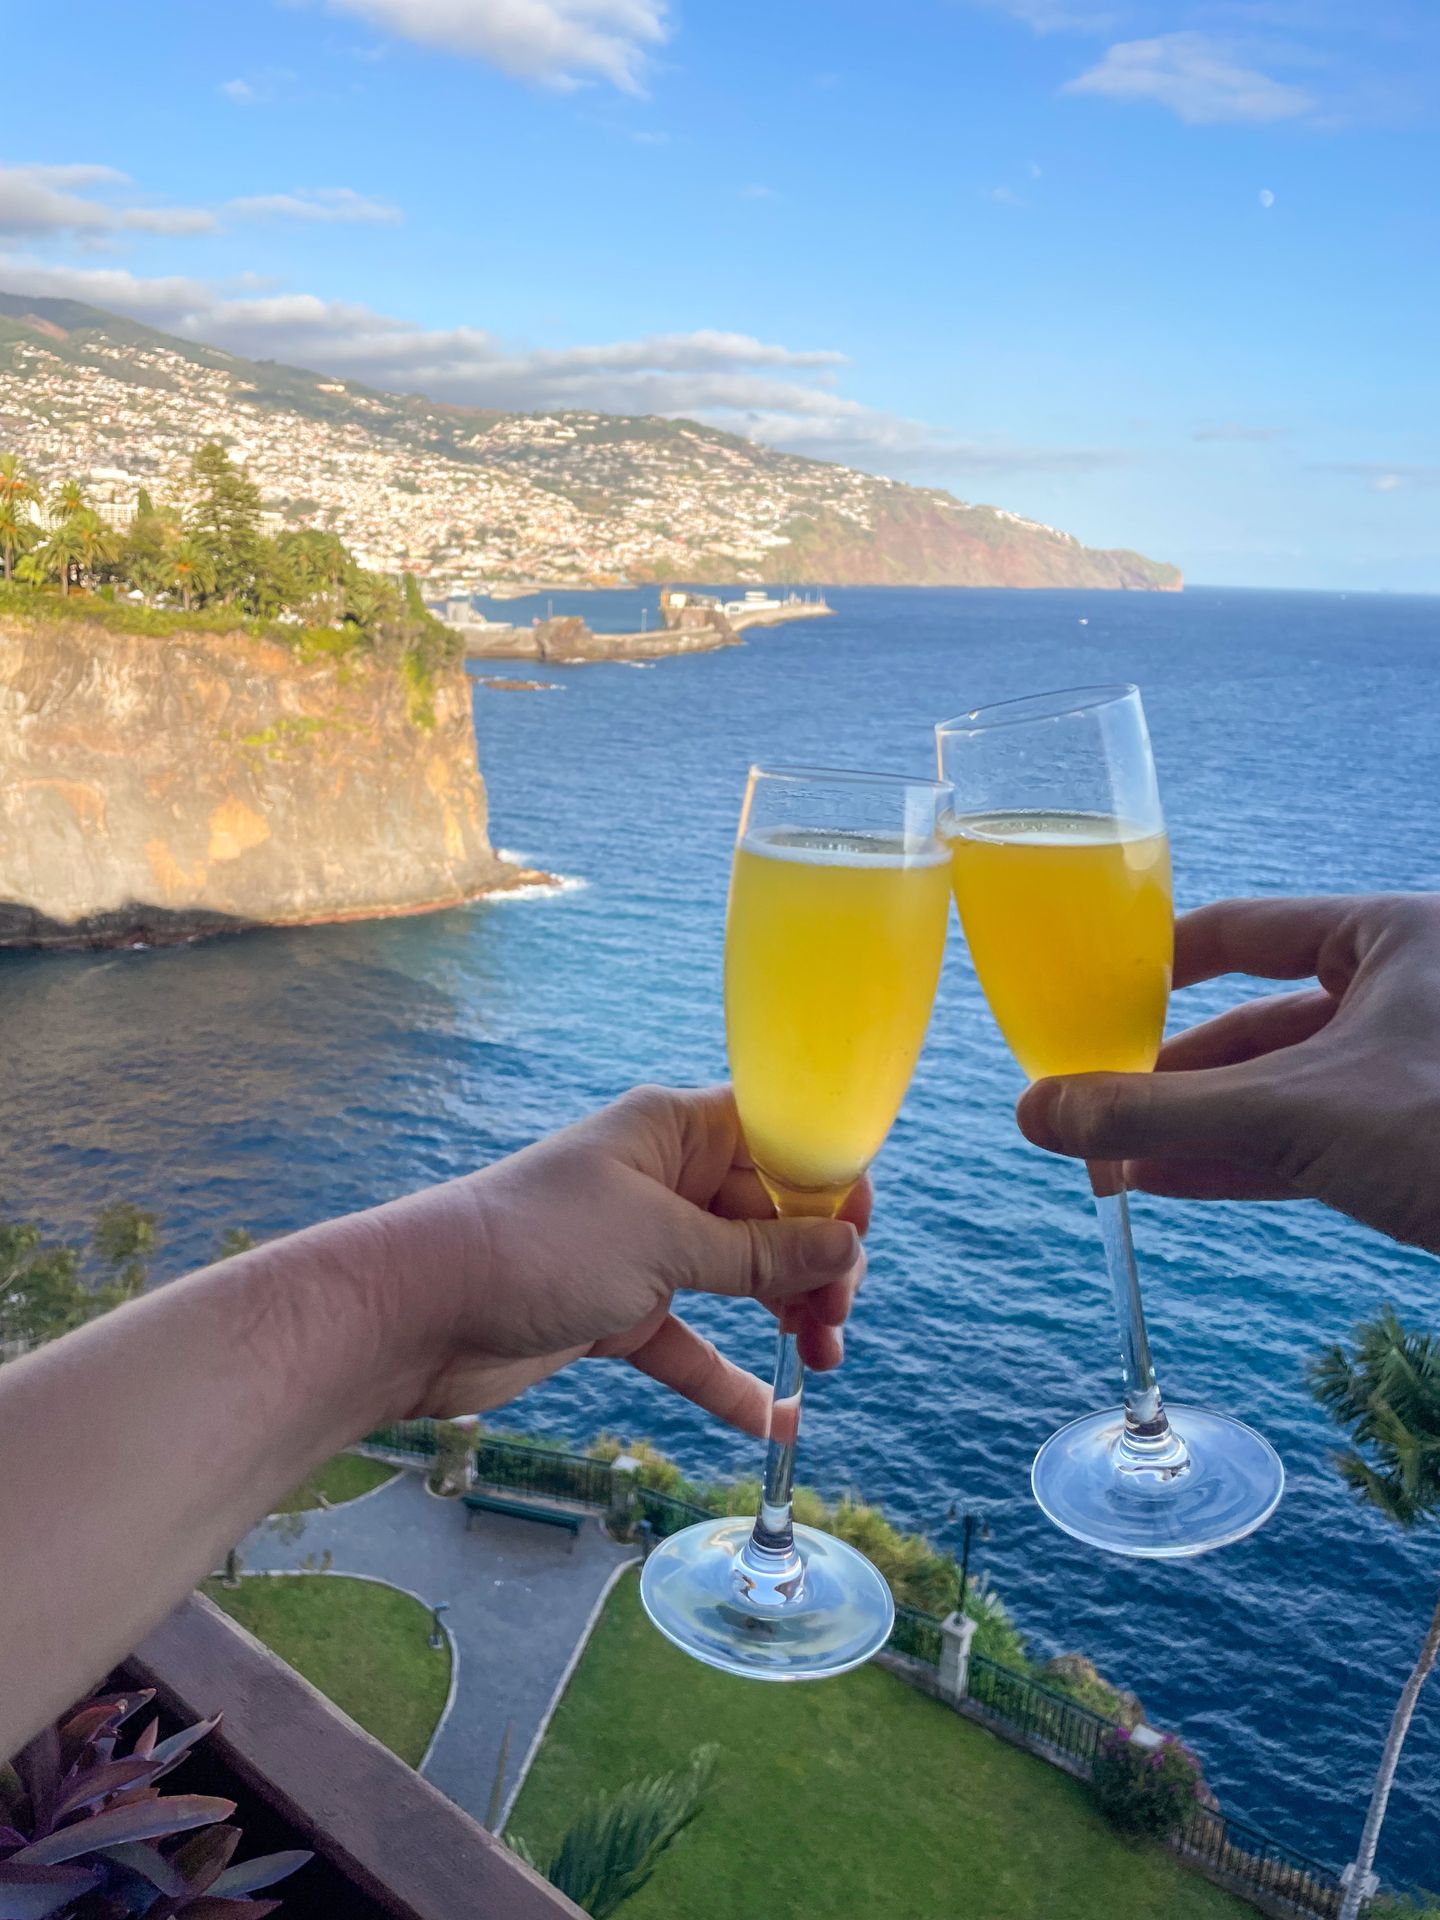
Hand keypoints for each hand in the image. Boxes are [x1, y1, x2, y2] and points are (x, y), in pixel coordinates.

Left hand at [377, 1085, 867, 1435]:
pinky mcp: (614, 1310)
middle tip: (834, 1321)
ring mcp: (638, 1248)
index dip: (826, 1183)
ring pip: (736, 1277)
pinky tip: (770, 1418)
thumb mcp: (664, 1243)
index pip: (777, 1137)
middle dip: (812, 1263)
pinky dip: (725, 1376)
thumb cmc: (539, 1247)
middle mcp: (661, 1180)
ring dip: (783, 1315)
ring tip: (819, 1362)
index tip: (857, 1241)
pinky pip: (688, 1340)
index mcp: (672, 1129)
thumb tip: (848, 1249)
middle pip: (766, 1213)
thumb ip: (759, 1253)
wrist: (417, 1311)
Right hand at [1014, 894, 1439, 1255]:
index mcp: (1390, 936)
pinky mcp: (1426, 1140)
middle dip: (1166, 1079)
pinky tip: (1169, 1182)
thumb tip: (1035, 1114)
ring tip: (1109, 1163)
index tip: (1082, 1004)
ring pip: (1281, 1090)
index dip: (1152, 965)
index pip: (1240, 930)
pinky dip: (1244, 1160)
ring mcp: (1418, 1070)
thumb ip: (1160, 1112)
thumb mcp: (1298, 1113)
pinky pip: (1314, 1137)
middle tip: (1084, 1117)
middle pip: (1252, 1022)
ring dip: (1195, 1129)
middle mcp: (1405, 991)